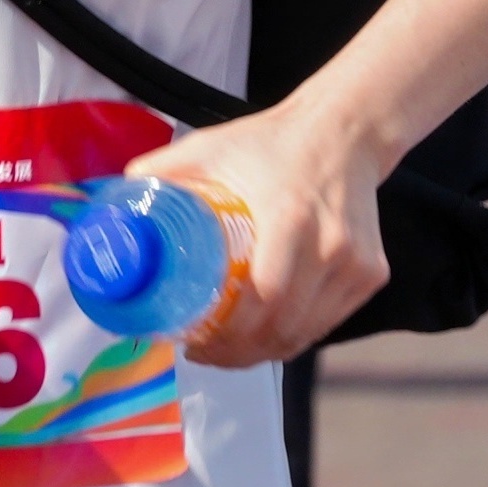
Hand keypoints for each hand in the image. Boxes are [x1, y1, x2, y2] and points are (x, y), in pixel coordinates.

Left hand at [129, 100, 388, 366]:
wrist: (344, 133)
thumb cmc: (272, 143)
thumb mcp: (211, 147)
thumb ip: (163, 170)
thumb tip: (114, 201)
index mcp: (291, 217)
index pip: (265, 299)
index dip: (230, 334)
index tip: (195, 341)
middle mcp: (332, 246)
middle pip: (284, 328)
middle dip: (239, 353)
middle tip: (204, 353)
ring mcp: (358, 264)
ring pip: (306, 333)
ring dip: (265, 352)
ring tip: (228, 350)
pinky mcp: (372, 273)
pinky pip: (328, 322)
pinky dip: (295, 337)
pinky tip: (266, 336)